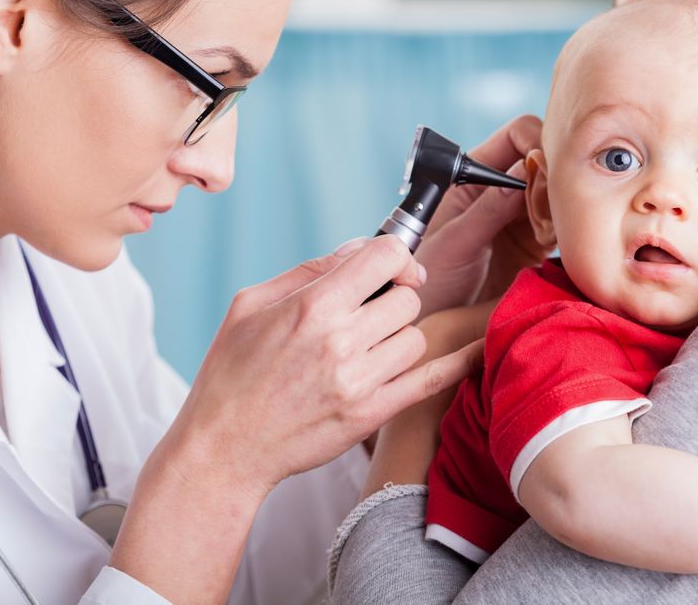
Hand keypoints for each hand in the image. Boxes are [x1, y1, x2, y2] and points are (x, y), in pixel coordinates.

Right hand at [167, 236, 480, 499]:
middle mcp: (342, 341)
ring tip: (371, 346)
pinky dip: (457, 361)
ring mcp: (361, 381)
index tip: (387, 267)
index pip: (385, 255)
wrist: (224, 448)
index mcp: (313, 306)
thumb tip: (358, 249)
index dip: (394, 255)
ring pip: (417, 336)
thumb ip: (309, 270)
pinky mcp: (373, 414)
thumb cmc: (231, 373)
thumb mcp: (251, 304)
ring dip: (400, 335)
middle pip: (408, 297)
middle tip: (372, 312)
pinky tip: (473, 348)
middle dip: (394, 297)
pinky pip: (432, 379)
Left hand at [414, 115, 549, 316]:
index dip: (536, 143)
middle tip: (558, 204)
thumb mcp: (454, 243)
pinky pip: (562, 224)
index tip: (547, 169)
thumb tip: (523, 170)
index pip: (516, 135)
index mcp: (472, 174)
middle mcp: (499, 188)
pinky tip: (561, 244)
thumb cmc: (427, 279)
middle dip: (557, 174)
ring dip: (564, 205)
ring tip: (555, 229)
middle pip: (544, 160)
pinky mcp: (535, 243)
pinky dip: (569, 230)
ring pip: (558, 192)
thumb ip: (487, 209)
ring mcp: (519, 215)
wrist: (430, 320)